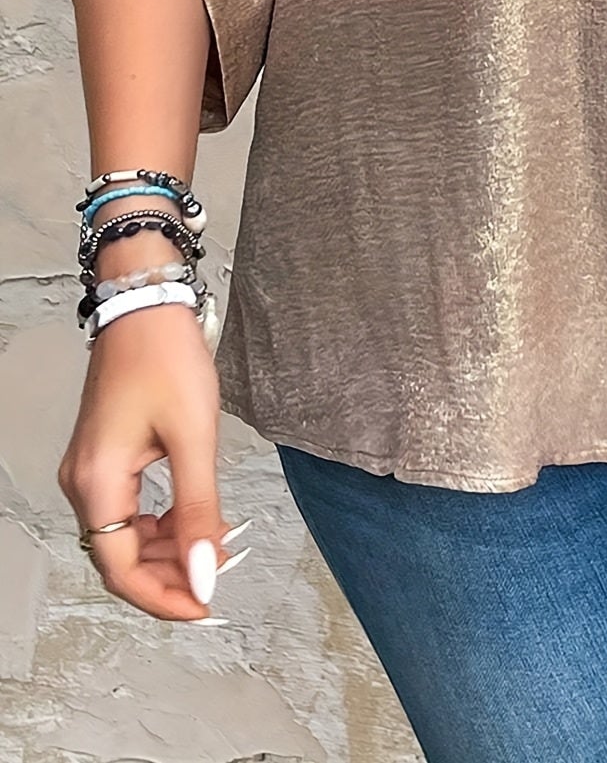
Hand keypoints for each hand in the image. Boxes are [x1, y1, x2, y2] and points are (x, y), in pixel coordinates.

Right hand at [58, 300, 245, 620]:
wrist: (147, 304)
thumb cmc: (166, 356)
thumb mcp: (194, 436)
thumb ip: (199, 509)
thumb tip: (203, 571)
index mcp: (97, 481)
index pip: (120, 569)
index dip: (163, 598)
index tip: (204, 608)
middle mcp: (83, 481)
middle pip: (119, 558)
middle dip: (169, 576)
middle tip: (217, 578)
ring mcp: (91, 469)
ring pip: (124, 537)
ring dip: (167, 550)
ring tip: (213, 546)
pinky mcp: (105, 457)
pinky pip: (127, 510)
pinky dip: (161, 524)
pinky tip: (194, 520)